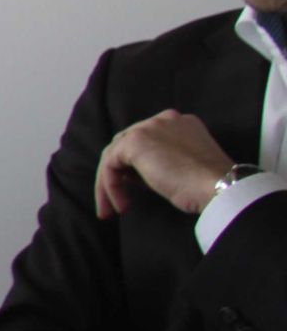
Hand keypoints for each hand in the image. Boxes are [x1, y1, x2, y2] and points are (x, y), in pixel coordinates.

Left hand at [95, 109, 236, 218]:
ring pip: (115, 155)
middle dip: (117, 175)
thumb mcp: (181, 170)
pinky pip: (111, 164)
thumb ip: (158, 164)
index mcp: (179, 125)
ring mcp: (149, 128)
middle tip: (116, 203)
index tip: (135, 190)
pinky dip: (110, 186)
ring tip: (113, 211)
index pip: (147, 142)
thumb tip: (129, 174)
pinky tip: (122, 205)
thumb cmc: (207, 186)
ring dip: (109, 185)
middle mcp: (164, 120)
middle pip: (127, 146)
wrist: (220, 186)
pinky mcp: (136, 141)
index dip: (136, 167)